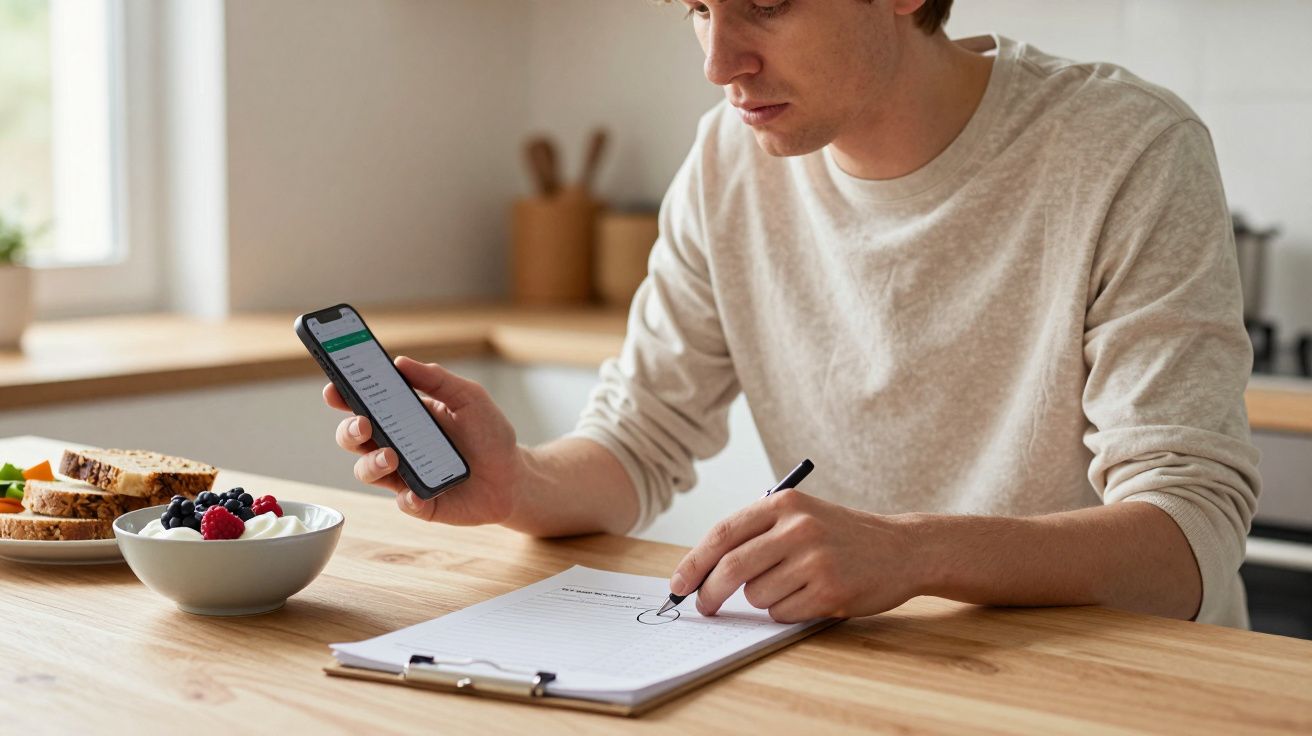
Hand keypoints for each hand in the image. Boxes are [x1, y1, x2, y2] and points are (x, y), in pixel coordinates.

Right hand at [325, 356, 522, 525]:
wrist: (514, 477)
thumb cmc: (489, 435)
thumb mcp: (470, 399)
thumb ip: (438, 380)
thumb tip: (401, 363)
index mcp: (403, 415)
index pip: (363, 403)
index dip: (342, 396)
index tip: (333, 389)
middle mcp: (396, 444)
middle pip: (353, 437)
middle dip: (349, 429)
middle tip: (363, 424)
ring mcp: (405, 475)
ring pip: (366, 470)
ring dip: (372, 463)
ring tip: (392, 456)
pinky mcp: (420, 503)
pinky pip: (403, 503)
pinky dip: (408, 498)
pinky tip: (418, 494)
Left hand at [670, 490, 923, 622]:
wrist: (902, 548)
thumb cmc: (841, 535)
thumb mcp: (800, 516)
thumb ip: (756, 535)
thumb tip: (700, 571)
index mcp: (784, 503)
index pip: (723, 533)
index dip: (694, 562)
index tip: (677, 585)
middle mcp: (798, 528)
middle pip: (732, 568)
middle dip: (709, 593)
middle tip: (703, 607)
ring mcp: (815, 560)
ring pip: (757, 596)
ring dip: (763, 600)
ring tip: (792, 586)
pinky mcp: (830, 591)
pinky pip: (782, 613)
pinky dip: (786, 612)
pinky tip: (811, 597)